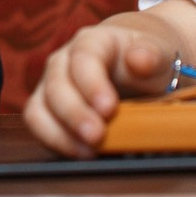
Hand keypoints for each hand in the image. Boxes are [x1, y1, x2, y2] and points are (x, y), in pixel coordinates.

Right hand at [24, 20, 176, 156]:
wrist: (135, 69)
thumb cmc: (145, 62)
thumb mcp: (158, 55)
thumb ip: (151, 54)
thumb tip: (139, 59)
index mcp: (91, 42)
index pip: (84, 58)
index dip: (92, 84)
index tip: (109, 109)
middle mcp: (63, 61)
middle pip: (56, 86)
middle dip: (75, 114)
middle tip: (96, 137)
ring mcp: (50, 86)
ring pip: (39, 108)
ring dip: (60, 133)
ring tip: (88, 152)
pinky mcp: (45, 110)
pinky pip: (38, 126)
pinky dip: (54, 143)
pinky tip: (79, 154)